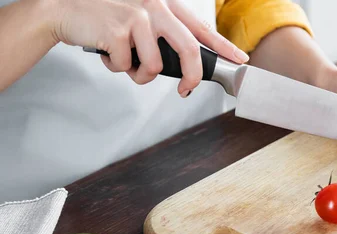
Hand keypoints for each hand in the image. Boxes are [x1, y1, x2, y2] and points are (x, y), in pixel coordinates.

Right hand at [52, 0, 248, 96]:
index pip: (200, 27)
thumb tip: (184, 65)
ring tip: (125, 61)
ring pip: (154, 66)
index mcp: (164, 4)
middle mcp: (155, 7)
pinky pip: (127, 67)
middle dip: (190, 77)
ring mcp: (137, 18)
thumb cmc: (105, 16)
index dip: (223, 45)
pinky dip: (116, 68)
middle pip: (188, 50)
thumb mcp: (139, 17)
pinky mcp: (118, 31)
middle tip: (185, 91)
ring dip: (138, 74)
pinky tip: (107, 52)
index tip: (240, 58)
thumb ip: (162, 34)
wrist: (65, 8)